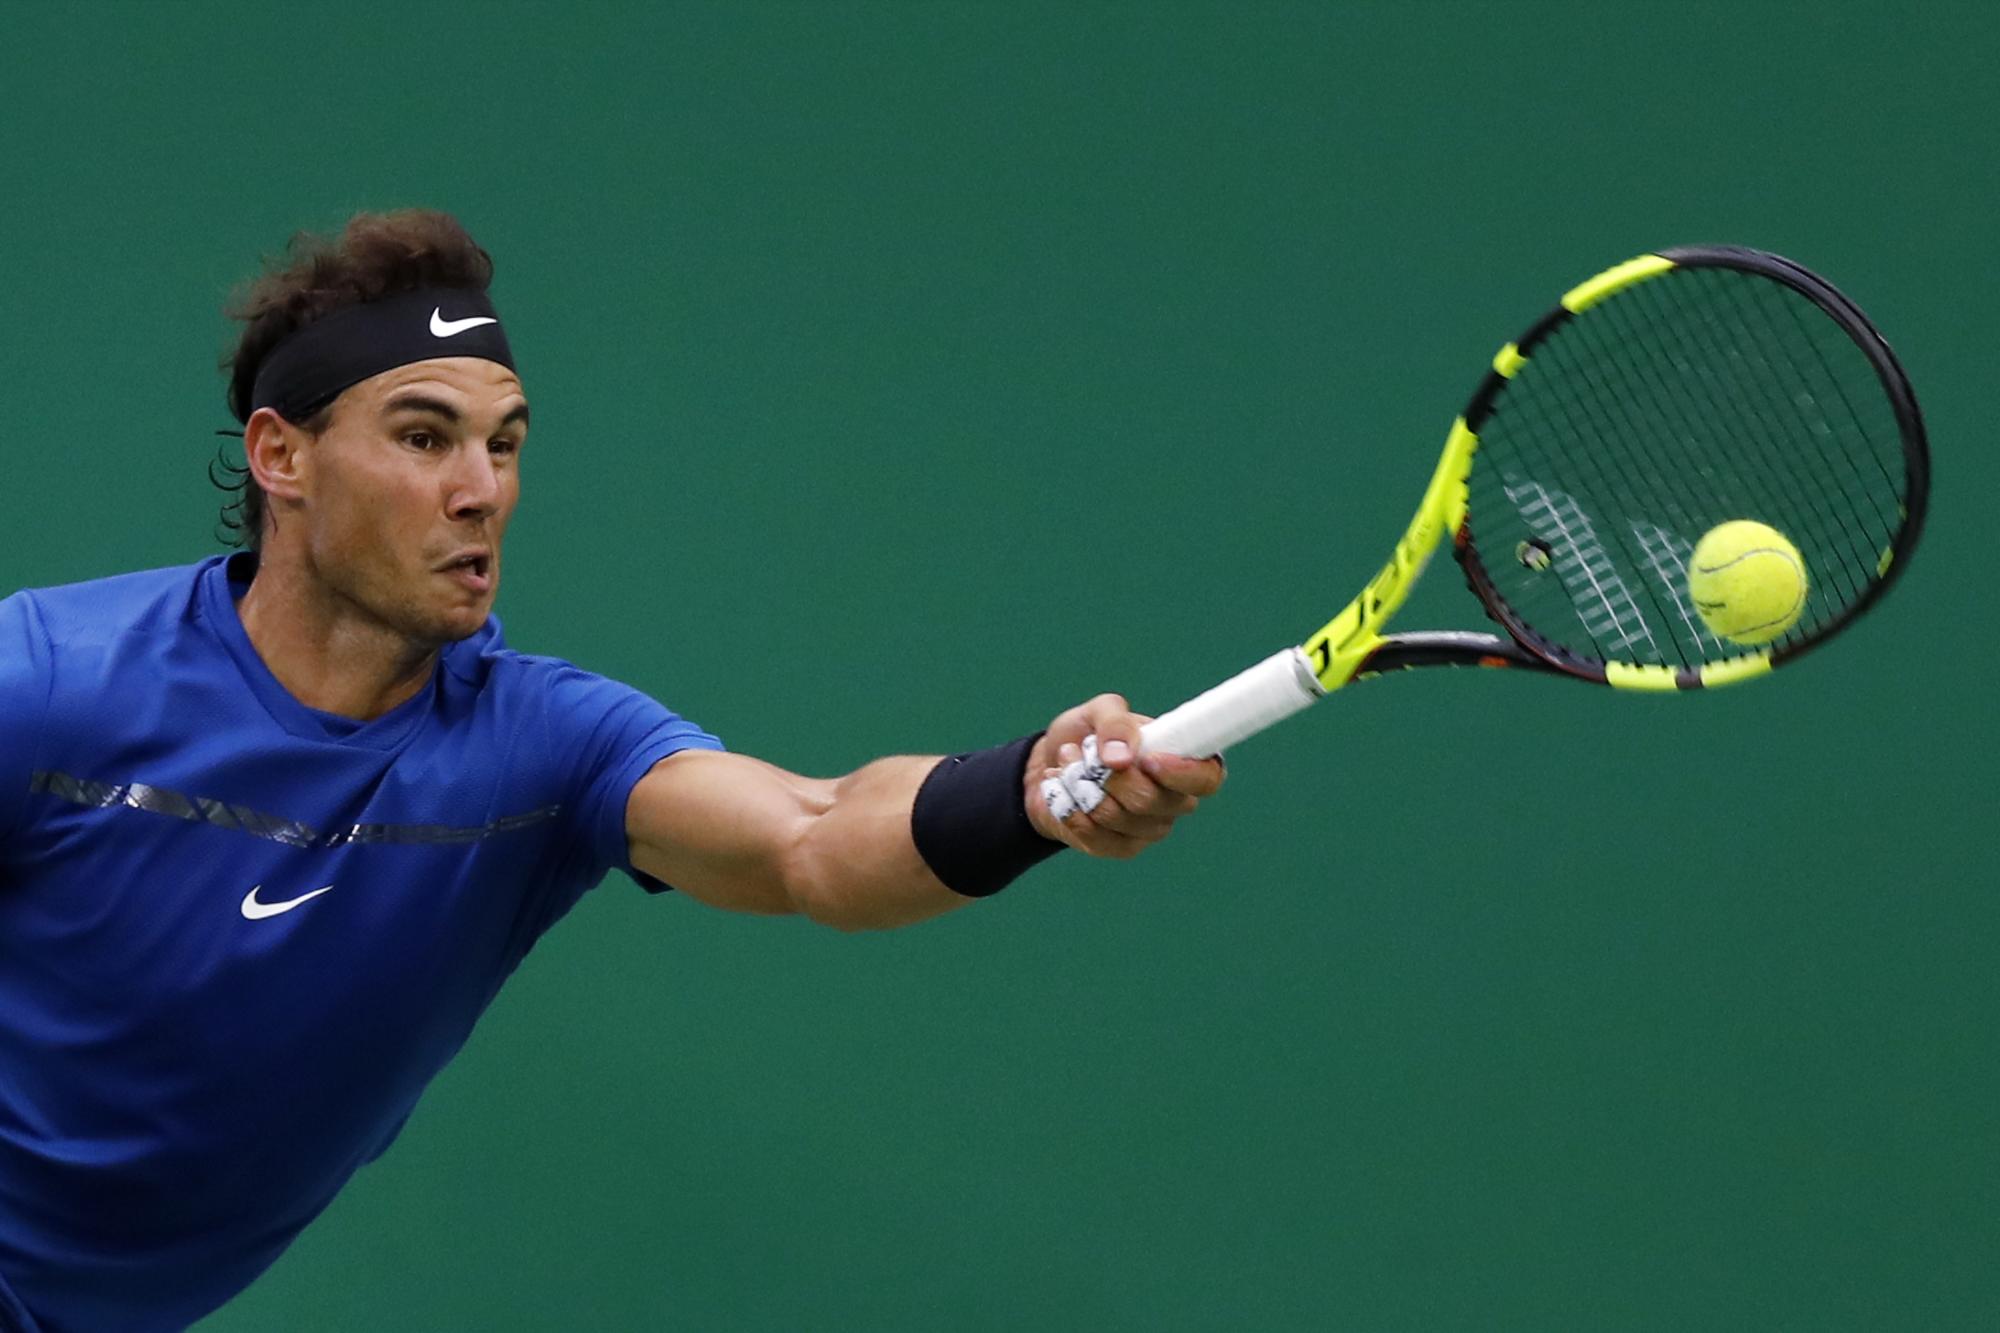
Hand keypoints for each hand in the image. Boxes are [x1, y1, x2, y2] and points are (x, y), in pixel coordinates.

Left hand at [1023, 693, 1224, 857]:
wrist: (1052, 764)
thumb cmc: (1088, 736)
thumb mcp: (1100, 712)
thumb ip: (1115, 723)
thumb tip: (1121, 757)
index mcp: (1183, 762)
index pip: (1207, 778)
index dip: (1182, 773)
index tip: (1148, 759)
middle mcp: (1175, 800)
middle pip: (1152, 800)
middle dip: (1109, 776)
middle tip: (1083, 753)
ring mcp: (1150, 828)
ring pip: (1117, 818)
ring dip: (1082, 788)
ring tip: (1067, 766)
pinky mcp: (1121, 847)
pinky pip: (1096, 837)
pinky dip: (1070, 810)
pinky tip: (1062, 793)